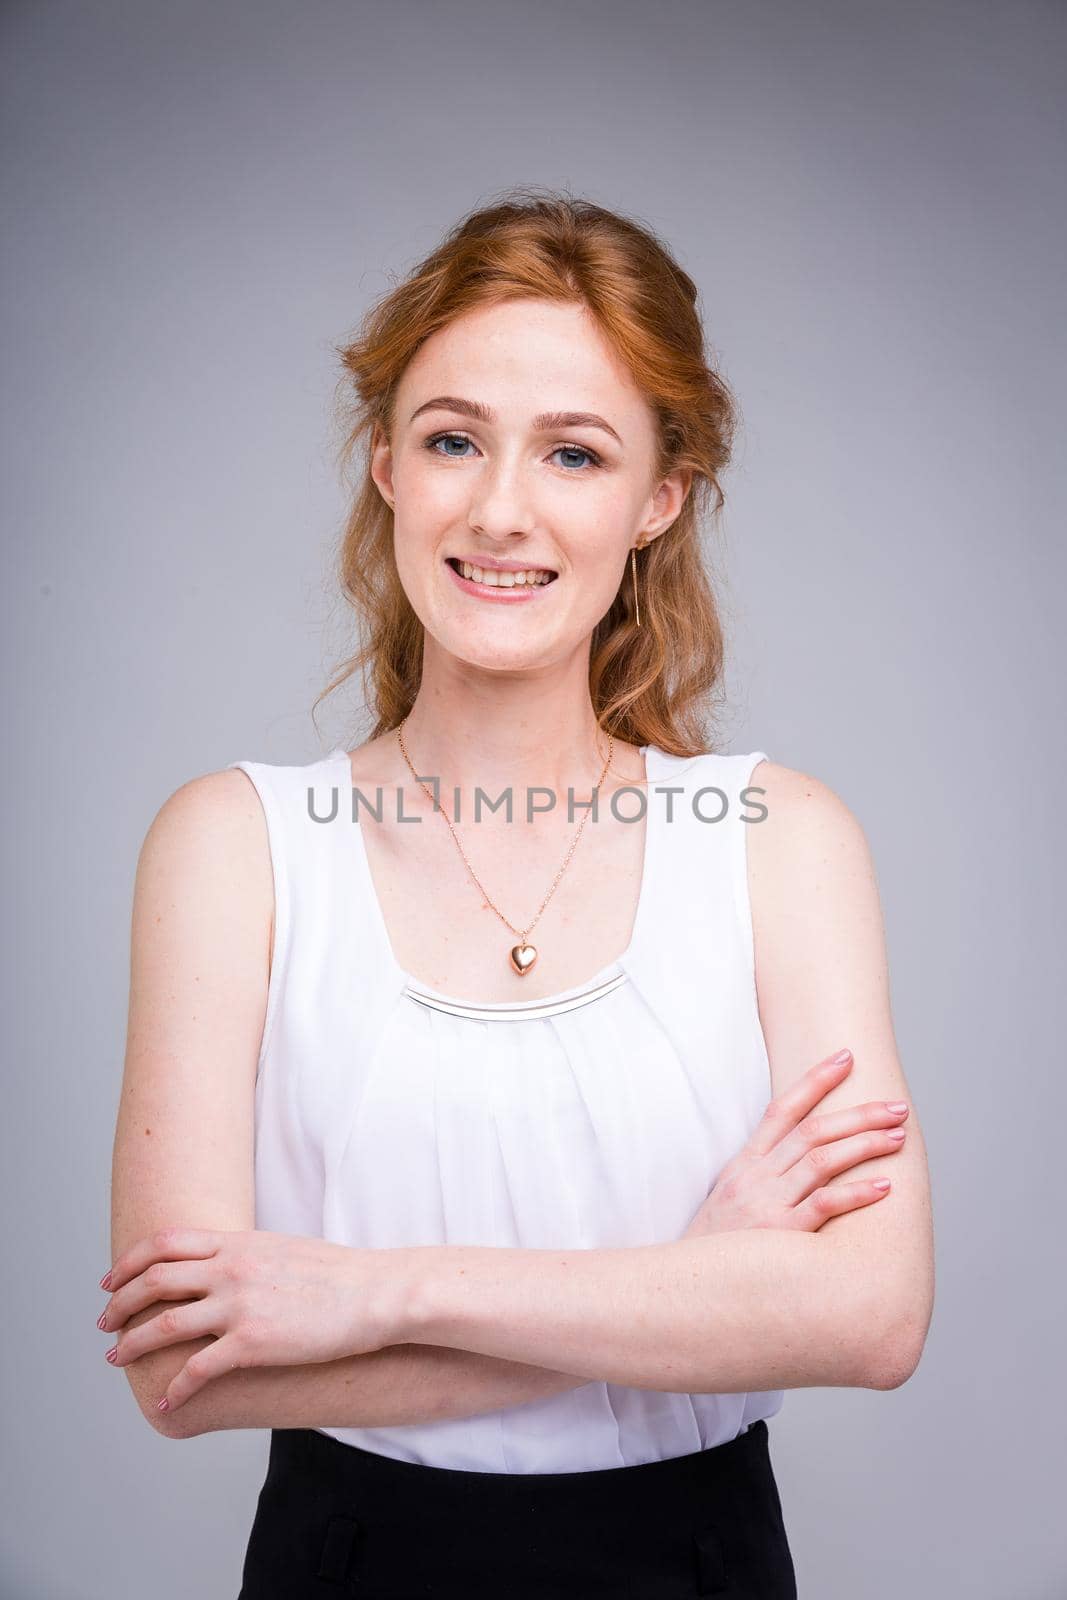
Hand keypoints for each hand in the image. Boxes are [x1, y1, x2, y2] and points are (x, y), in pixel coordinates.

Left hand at [96, 1227, 404, 1414]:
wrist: (375, 1293)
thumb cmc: (338, 1275)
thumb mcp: (283, 1248)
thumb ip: (246, 1255)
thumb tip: (222, 1264)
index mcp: (237, 1243)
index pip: (165, 1243)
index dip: (130, 1262)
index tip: (111, 1281)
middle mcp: (231, 1269)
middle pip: (154, 1281)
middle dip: (120, 1304)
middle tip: (104, 1324)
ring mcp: (240, 1305)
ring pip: (165, 1325)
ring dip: (133, 1344)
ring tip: (116, 1359)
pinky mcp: (253, 1343)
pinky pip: (198, 1368)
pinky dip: (175, 1387)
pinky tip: (168, 1400)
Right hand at [683, 1049, 906, 1237]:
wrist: (687, 1288)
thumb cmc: (716, 1247)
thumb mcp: (727, 1198)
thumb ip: (759, 1174)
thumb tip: (800, 1155)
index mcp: (745, 1163)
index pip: (782, 1108)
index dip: (815, 1080)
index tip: (847, 1058)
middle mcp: (757, 1176)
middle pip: (813, 1130)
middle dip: (859, 1113)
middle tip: (898, 1106)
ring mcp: (768, 1203)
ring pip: (822, 1160)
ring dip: (864, 1145)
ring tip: (898, 1137)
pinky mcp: (780, 1234)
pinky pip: (823, 1206)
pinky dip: (855, 1194)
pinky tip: (883, 1186)